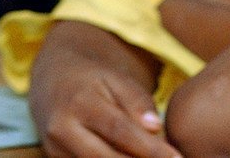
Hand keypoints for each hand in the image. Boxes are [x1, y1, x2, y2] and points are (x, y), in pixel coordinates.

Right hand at [32, 67, 177, 157]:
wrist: (52, 79)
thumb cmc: (95, 79)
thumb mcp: (117, 79)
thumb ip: (137, 102)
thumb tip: (155, 128)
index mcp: (80, 103)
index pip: (120, 131)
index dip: (150, 148)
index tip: (176, 157)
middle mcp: (62, 129)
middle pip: (105, 157)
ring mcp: (54, 148)